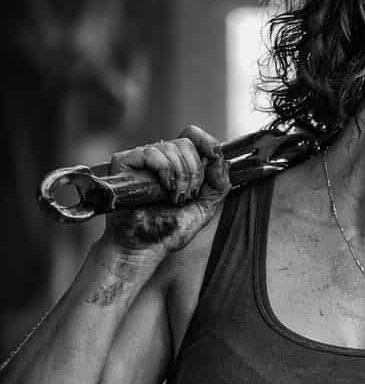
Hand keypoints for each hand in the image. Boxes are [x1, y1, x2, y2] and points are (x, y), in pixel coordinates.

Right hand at [102, 125, 230, 254]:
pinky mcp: (124, 161)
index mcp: (178, 165)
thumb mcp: (205, 208)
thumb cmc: (170, 230)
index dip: (206, 141)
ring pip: (170, 147)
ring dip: (180, 177)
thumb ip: (219, 185)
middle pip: (186, 143)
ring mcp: (142, 158)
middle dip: (194, 173)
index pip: (192, 136)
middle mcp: (160, 158)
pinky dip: (163, 171)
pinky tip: (163, 188)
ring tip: (173, 198)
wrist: (144, 246)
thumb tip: (221, 159)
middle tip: (186, 196)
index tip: (216, 154)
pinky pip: (151, 153)